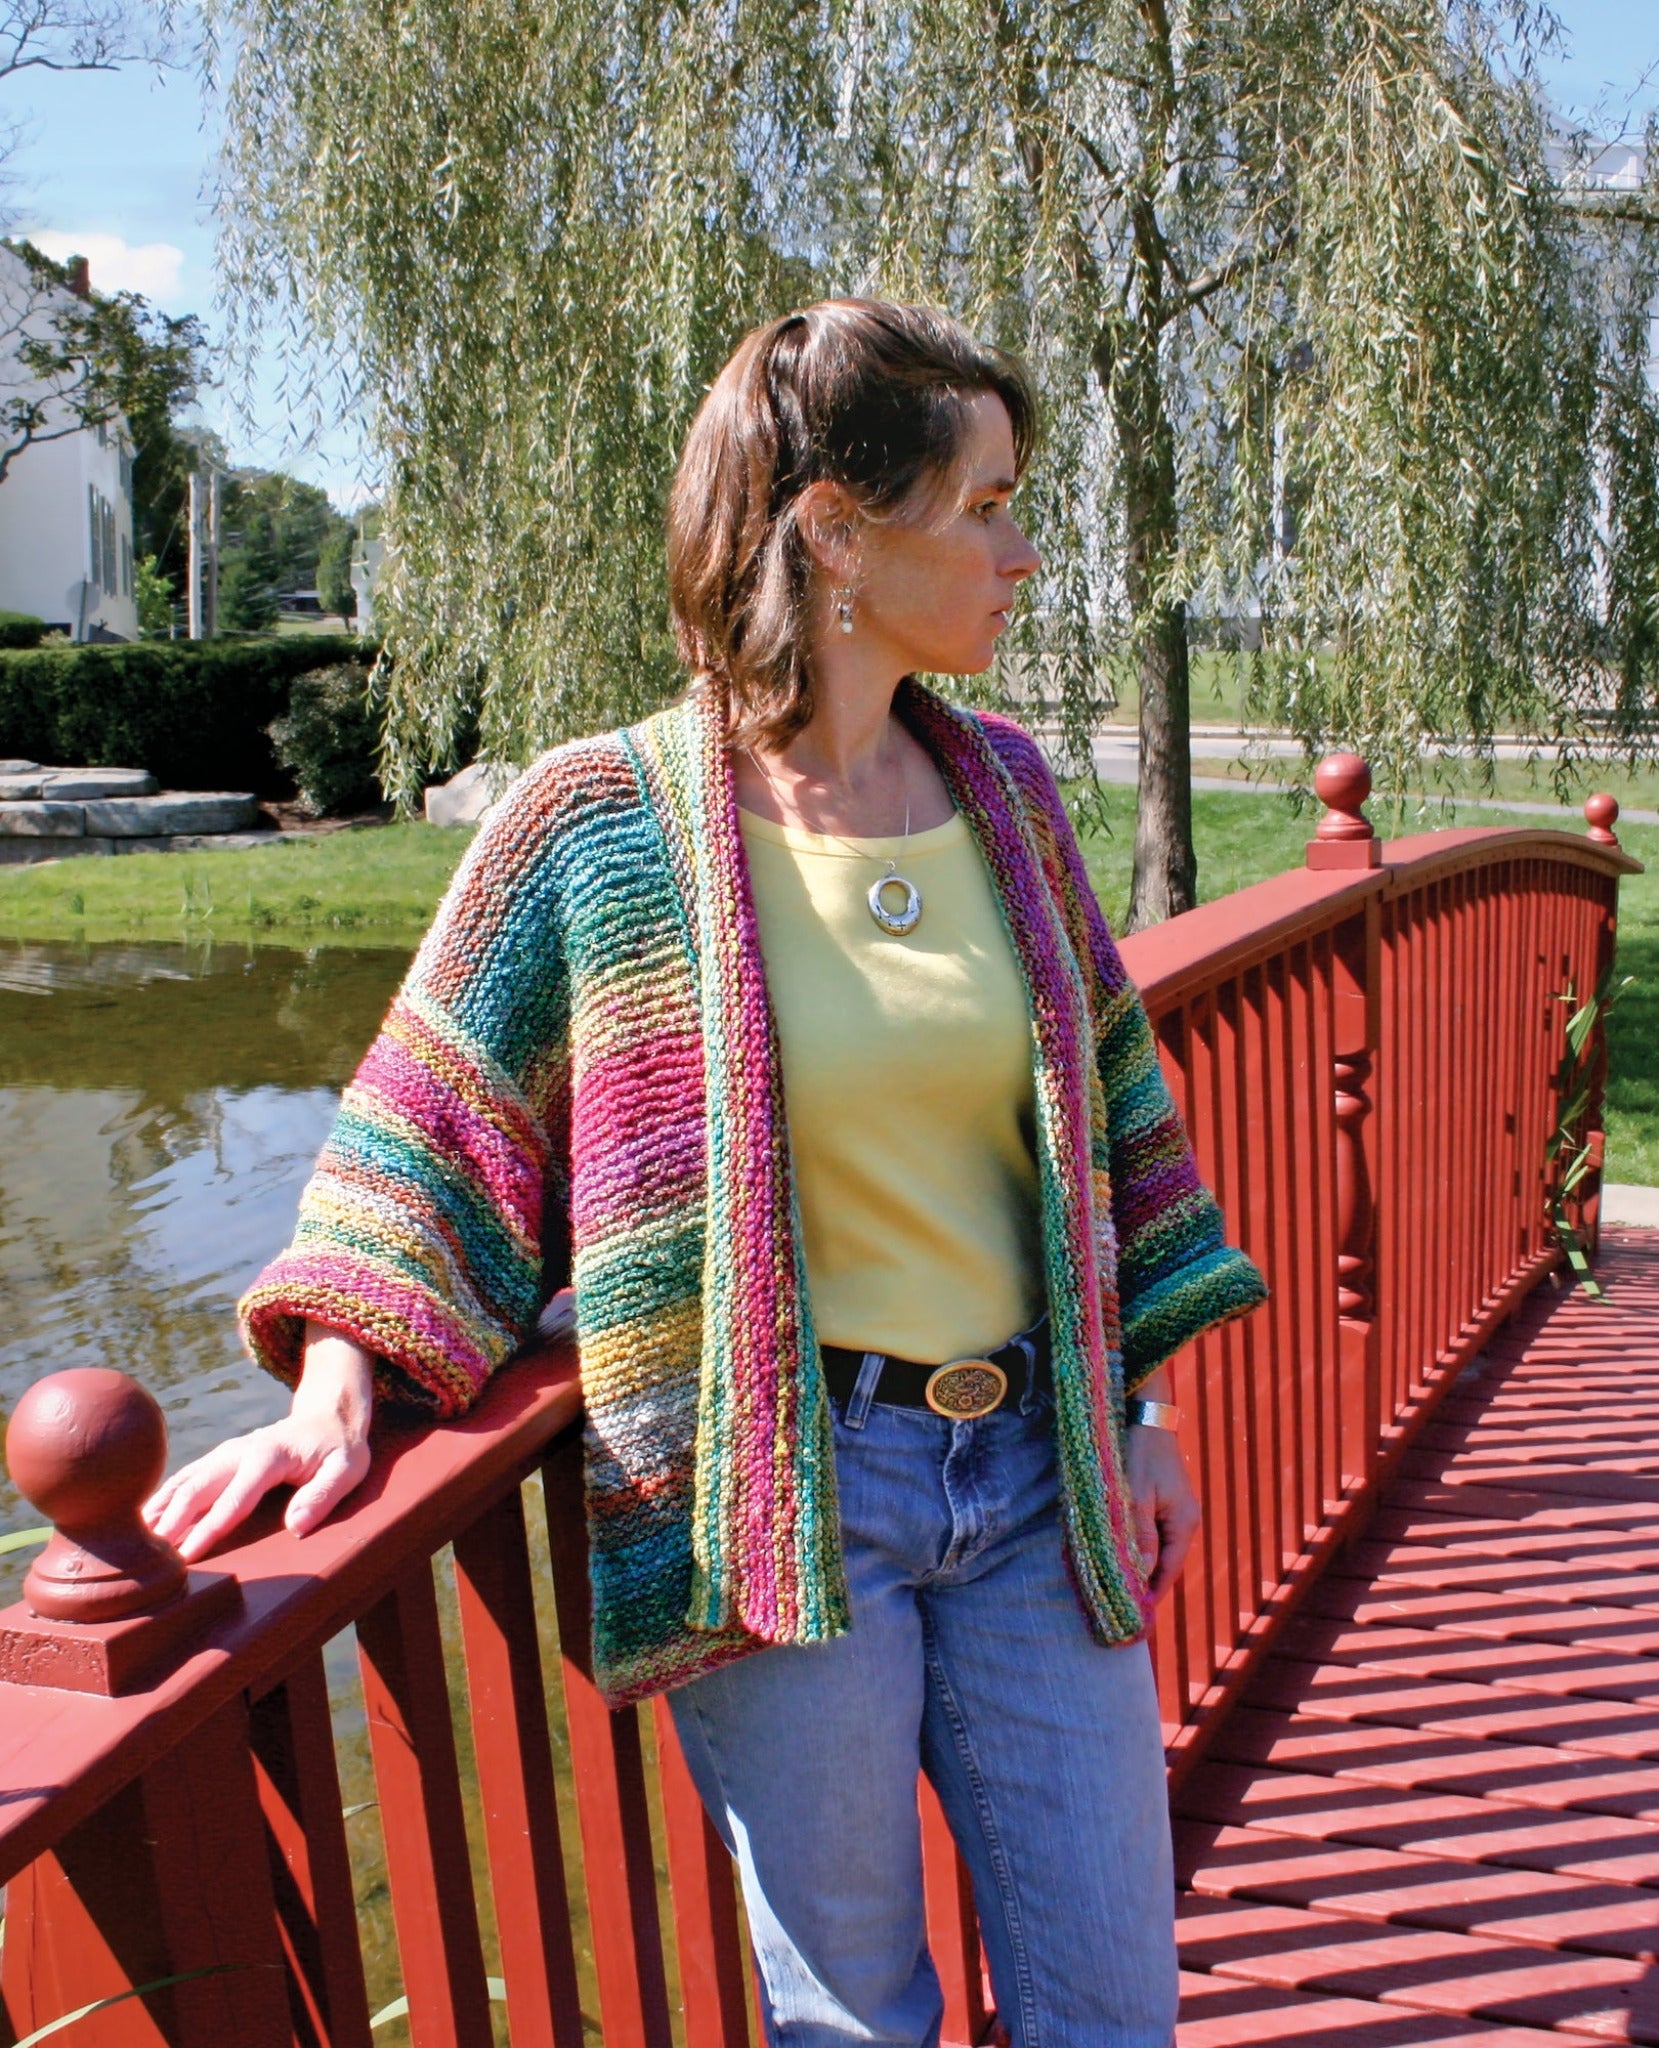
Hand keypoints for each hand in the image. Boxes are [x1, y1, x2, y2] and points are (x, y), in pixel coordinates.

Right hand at [143, 1325, 374, 1561]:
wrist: (327, 1416)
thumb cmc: (338, 1449)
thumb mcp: (347, 1469)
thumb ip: (324, 1494)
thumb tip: (296, 1526)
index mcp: (269, 1456)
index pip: (234, 1498)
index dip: (209, 1528)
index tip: (186, 1556)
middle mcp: (239, 1452)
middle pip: (198, 1488)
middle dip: (171, 1521)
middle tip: (146, 1556)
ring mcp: (225, 1454)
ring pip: (184, 1481)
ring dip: (158, 1509)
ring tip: (131, 1541)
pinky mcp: (218, 1460)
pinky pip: (184, 1478)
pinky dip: (161, 1498)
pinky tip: (142, 1521)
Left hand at [1125, 1421, 1199, 1605]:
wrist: (1146, 1416)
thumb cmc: (1139, 1453)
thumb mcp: (1136, 1494)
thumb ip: (1141, 1534)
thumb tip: (1144, 1574)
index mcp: (1184, 1521)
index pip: (1169, 1570)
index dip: (1154, 1594)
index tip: (1137, 1617)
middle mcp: (1187, 1519)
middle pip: (1166, 1564)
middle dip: (1148, 1586)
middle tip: (1125, 1609)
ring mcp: (1177, 1511)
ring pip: (1160, 1550)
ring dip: (1143, 1568)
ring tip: (1121, 1589)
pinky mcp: (1166, 1502)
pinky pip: (1155, 1535)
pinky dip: (1141, 1549)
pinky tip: (1125, 1557)